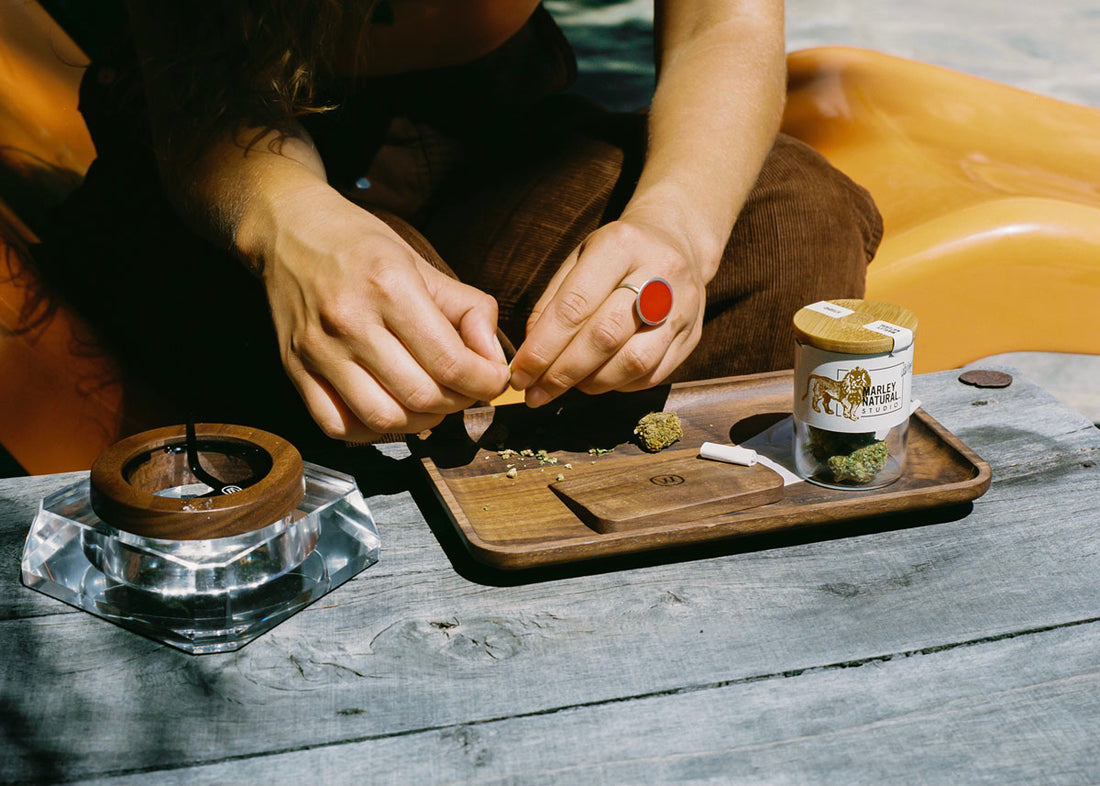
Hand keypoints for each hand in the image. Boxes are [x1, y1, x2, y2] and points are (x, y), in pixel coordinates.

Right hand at [259, 185, 509, 440]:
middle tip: (466, 390)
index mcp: (389, 286)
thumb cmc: (360, 246)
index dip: (484, 382)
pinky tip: (391, 410)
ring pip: (383, 419)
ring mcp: (318, 350)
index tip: (493, 380)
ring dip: (421, 422)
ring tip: (432, 402)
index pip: (450, 362)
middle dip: (458, 402)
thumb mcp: (422, 262)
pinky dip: (373, 431)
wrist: (288, 230)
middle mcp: (350, 321)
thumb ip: (468, 310)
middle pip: (421, 396)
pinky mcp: (295, 369)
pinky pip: (338, 425)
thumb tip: (495, 360)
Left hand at [508, 215, 708, 406]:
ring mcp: (682, 306)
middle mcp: (658, 273)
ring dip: (592, 383)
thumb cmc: (615, 256)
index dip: (543, 347)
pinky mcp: (693, 335)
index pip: (574, 306)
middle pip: (604, 337)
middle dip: (563, 372)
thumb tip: (532, 355)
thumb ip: (553, 303)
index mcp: (620, 245)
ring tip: (567, 386)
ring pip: (633, 362)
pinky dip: (618, 385)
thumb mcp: (579, 259)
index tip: (520, 374)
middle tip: (536, 392)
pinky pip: (652, 374)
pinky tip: (599, 380)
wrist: (676, 243)